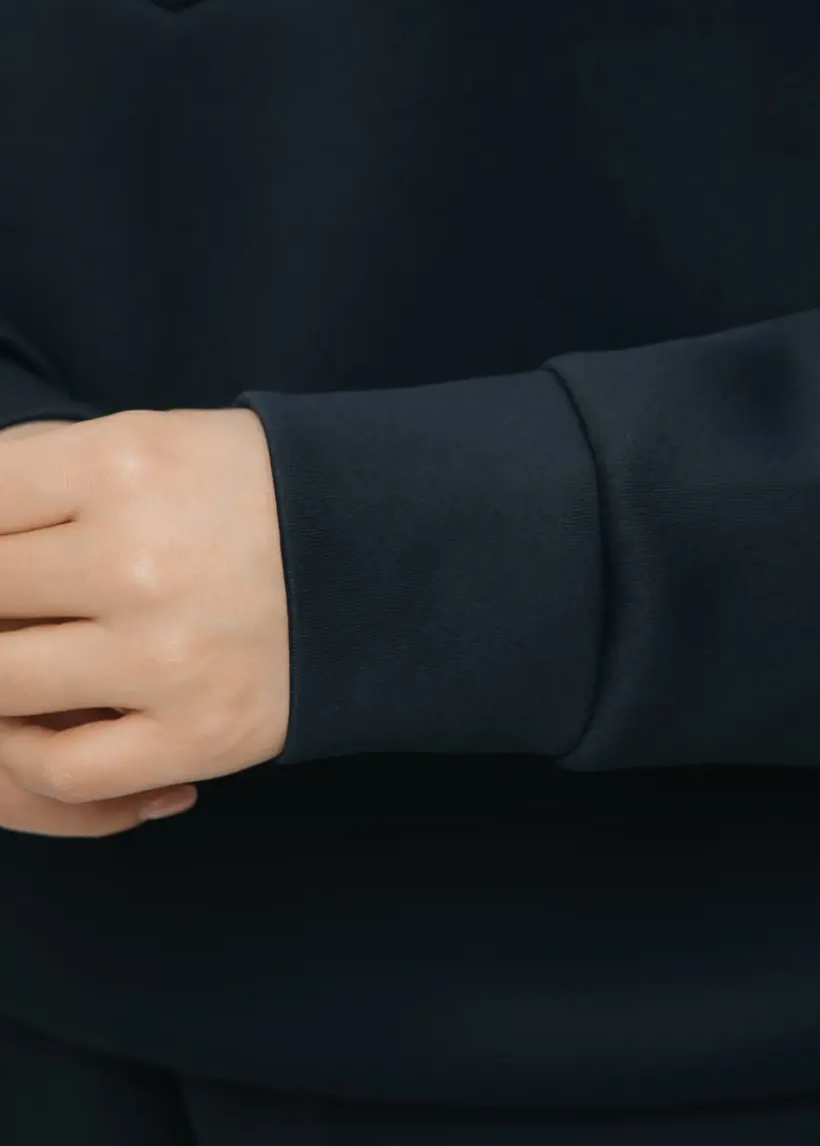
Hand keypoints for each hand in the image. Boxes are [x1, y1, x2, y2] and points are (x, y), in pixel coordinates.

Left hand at [0, 409, 289, 836]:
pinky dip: (36, 757)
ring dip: (6, 677)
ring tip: (41, 660)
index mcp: (124, 464)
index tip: (11, 558)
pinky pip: (63, 770)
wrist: (390, 556)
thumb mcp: (156, 440)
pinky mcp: (201, 734)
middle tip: (30, 610)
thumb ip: (41, 468)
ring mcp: (168, 655)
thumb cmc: (258, 495)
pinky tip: (63, 723)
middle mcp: (137, 559)